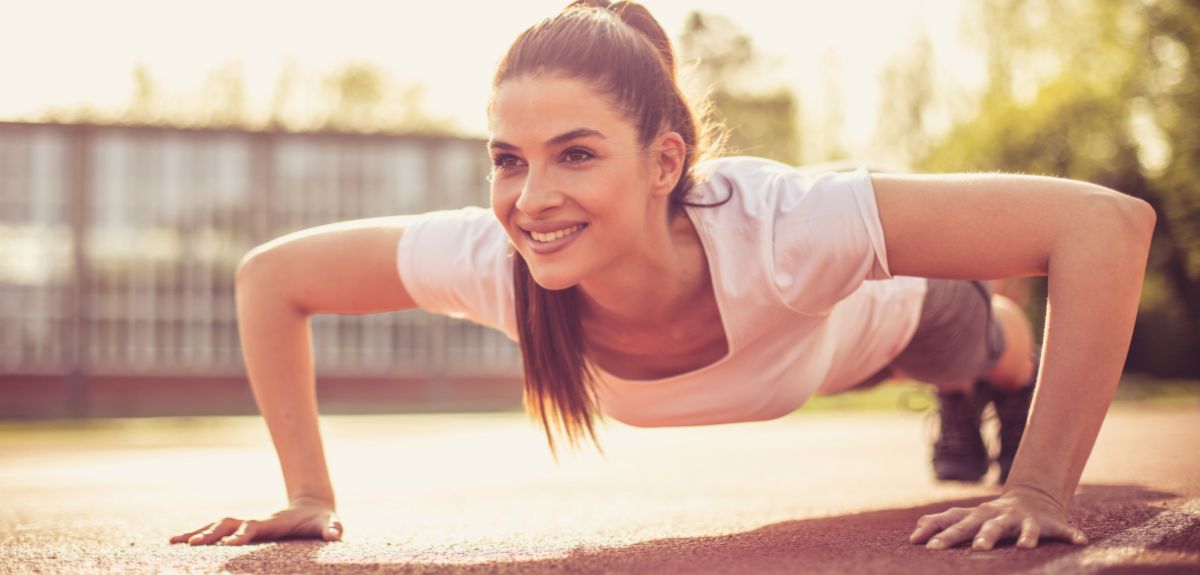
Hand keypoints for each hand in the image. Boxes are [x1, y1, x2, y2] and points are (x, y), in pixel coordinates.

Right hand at [168, 497, 342, 545]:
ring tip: (173, 543)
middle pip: (228, 524)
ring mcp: (247, 524)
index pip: (254, 527)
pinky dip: (196, 535)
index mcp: (273, 523)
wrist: (313, 507)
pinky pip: (215, 532)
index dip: (243, 534)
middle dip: (212, 533)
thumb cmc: (322, 521)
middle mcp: (255, 522)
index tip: (231, 543)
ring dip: (197, 533)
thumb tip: (335, 535)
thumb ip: (332, 529)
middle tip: (194, 545)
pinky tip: (176, 543)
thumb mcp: (330, 524)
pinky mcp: (242, 530)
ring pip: (216, 526)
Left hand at [909, 486, 1088, 550]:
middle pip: (986, 525)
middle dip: (981, 536)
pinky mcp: (1049, 523)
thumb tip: (914, 533)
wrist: (1032, 498)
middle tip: (976, 549)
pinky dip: (1071, 534)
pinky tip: (1079, 541)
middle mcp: (999, 515)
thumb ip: (942, 523)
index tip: (922, 545)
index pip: (955, 522)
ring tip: (1024, 547)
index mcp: (978, 515)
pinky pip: (1061, 530)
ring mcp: (1024, 519)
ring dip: (1025, 536)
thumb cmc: (992, 515)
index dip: (940, 532)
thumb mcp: (967, 517)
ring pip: (1023, 528)